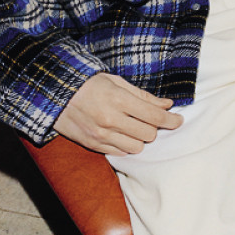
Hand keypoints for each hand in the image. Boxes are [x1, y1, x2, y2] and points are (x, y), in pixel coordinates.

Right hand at [55, 71, 183, 154]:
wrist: (55, 94)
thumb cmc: (88, 84)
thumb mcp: (116, 82)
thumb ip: (143, 96)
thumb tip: (167, 105)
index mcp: (118, 100)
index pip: (154, 116)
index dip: (171, 120)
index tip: (178, 120)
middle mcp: (110, 120)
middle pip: (149, 134)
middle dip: (154, 127)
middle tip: (149, 119)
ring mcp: (101, 135)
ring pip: (136, 147)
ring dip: (140, 139)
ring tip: (133, 127)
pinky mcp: (93, 145)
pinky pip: (120, 153)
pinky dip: (125, 145)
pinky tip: (121, 134)